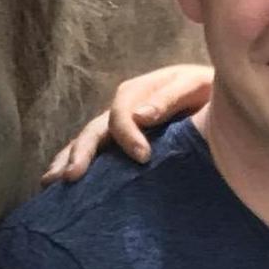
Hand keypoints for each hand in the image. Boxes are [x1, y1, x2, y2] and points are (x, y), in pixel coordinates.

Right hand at [41, 64, 215, 183]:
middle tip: (71, 177)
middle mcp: (121, 109)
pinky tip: (57, 182)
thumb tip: (142, 116)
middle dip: (81, 153)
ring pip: (86, 142)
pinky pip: (93, 153)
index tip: (143, 157)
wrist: (217, 96)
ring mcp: (116, 126)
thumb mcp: (195, 86)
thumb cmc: (209, 91)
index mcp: (137, 93)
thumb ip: (170, 98)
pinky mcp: (119, 142)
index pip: (121, 114)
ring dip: (67, 160)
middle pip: (94, 130)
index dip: (127, 135)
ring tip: (50, 182)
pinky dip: (73, 163)